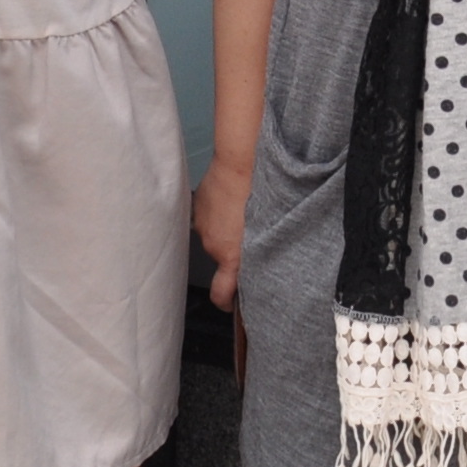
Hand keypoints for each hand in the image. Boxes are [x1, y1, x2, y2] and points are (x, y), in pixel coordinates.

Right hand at [194, 153, 253, 312]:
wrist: (240, 162)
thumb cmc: (259, 193)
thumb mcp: (268, 230)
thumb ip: (261, 253)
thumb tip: (257, 264)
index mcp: (229, 256)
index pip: (220, 294)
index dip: (226, 303)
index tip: (231, 305)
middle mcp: (212, 245)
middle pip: (222, 258)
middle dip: (235, 251)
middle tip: (252, 234)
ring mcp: (202, 224)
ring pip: (216, 235)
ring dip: (227, 229)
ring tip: (243, 211)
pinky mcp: (198, 206)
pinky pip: (209, 216)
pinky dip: (219, 212)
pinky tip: (232, 199)